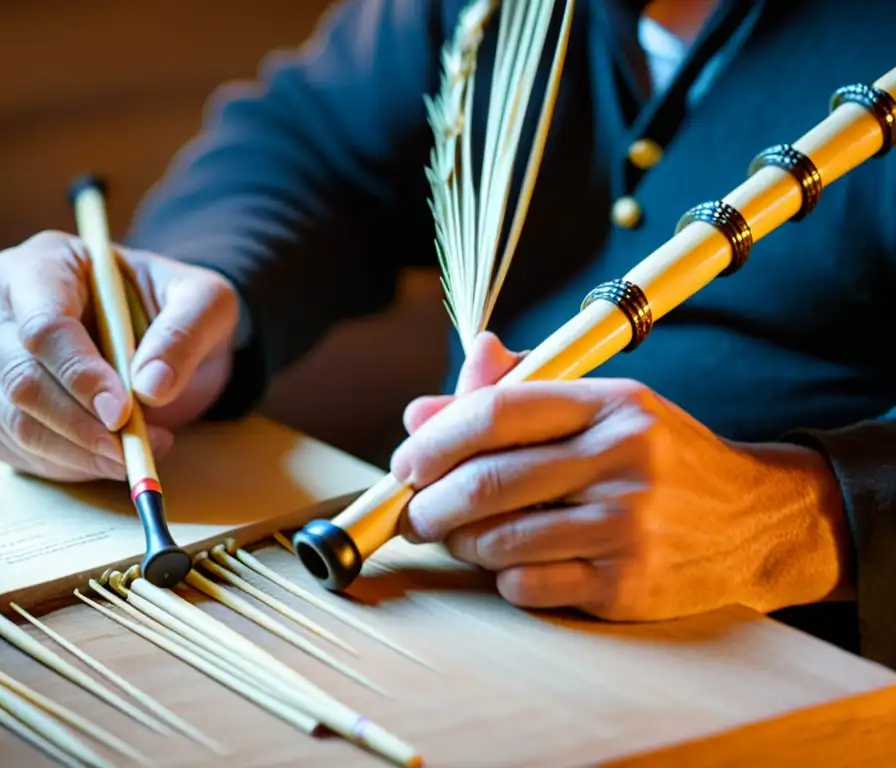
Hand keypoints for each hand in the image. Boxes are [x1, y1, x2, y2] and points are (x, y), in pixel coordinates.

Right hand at [0, 230, 239, 481]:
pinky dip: (66, 465)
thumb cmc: (175, 306)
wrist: (161, 333)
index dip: (80, 373)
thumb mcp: (205, 302)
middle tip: (135, 447)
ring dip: (78, 452)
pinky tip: (109, 457)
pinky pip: (14, 449)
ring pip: (14, 422)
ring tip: (136, 451)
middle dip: (81, 425)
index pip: (43, 325)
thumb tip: (150, 387)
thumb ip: (185, 333)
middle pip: (21, 379)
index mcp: (44, 264)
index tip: (123, 411)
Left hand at [391, 333, 853, 620]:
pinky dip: (501, 578)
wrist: (754, 521)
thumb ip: (509, 400)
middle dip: (429, 502)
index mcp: (608, 403)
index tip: (406, 463)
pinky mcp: (629, 583)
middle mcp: (621, 459)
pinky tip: (508, 565)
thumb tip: (420, 412)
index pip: (497, 411)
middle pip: (489, 481)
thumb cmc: (657, 457)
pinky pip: (530, 585)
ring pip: (502, 539)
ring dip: (459, 543)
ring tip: (455, 537)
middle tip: (411, 513)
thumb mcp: (599, 409)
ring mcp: (628, 524)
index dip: (436, 439)